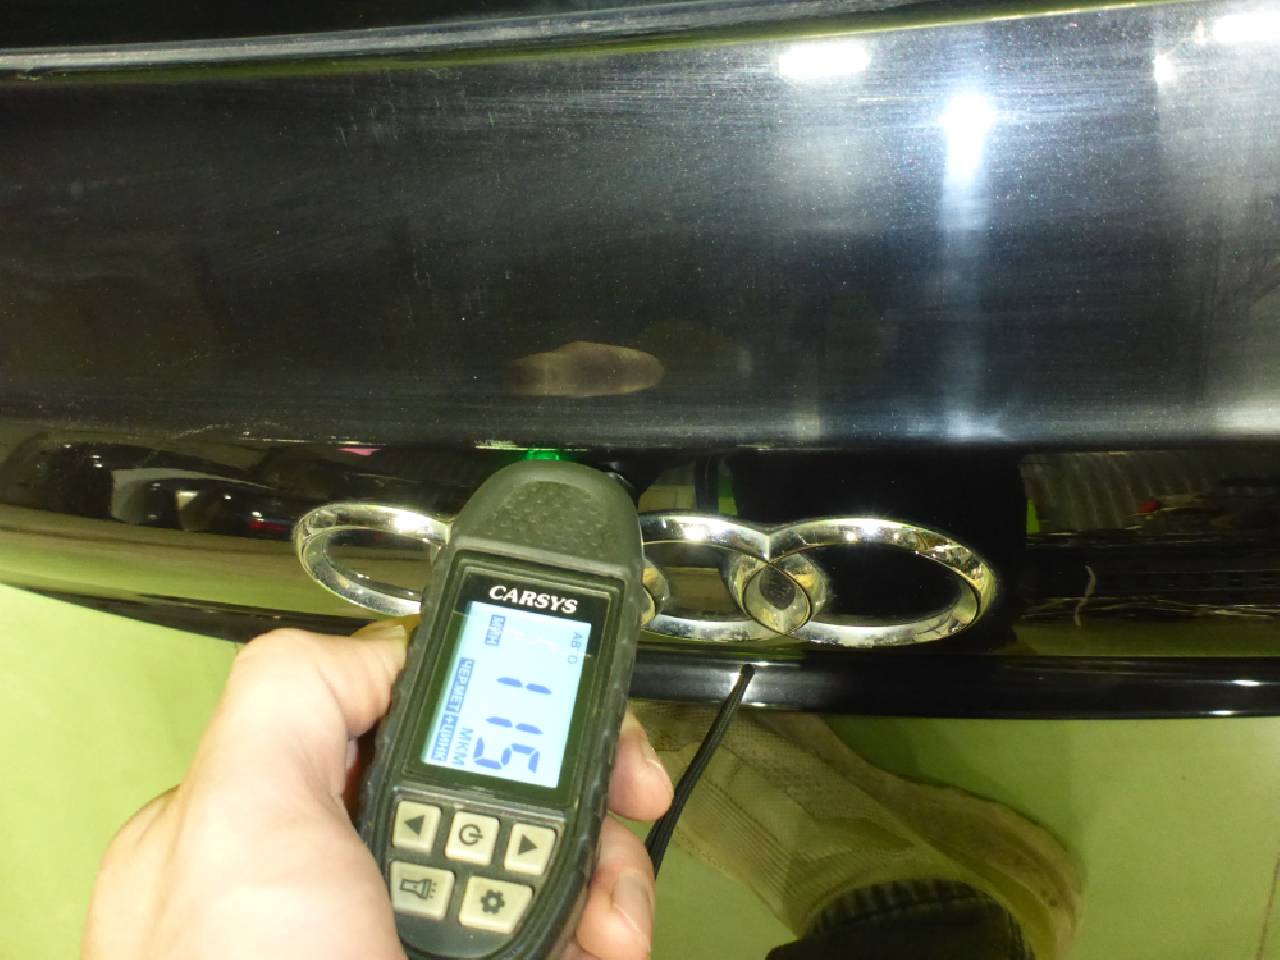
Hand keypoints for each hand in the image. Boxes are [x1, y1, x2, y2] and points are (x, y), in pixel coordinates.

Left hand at [83, 624, 672, 959]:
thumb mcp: (234, 821)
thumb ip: (292, 696)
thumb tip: (384, 649)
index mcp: (289, 822)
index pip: (417, 717)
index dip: (505, 701)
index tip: (572, 711)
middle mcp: (360, 879)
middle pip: (502, 785)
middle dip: (581, 787)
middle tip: (627, 796)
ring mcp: (424, 936)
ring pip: (552, 859)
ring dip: (609, 872)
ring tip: (612, 914)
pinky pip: (572, 930)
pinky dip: (608, 930)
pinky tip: (608, 944)